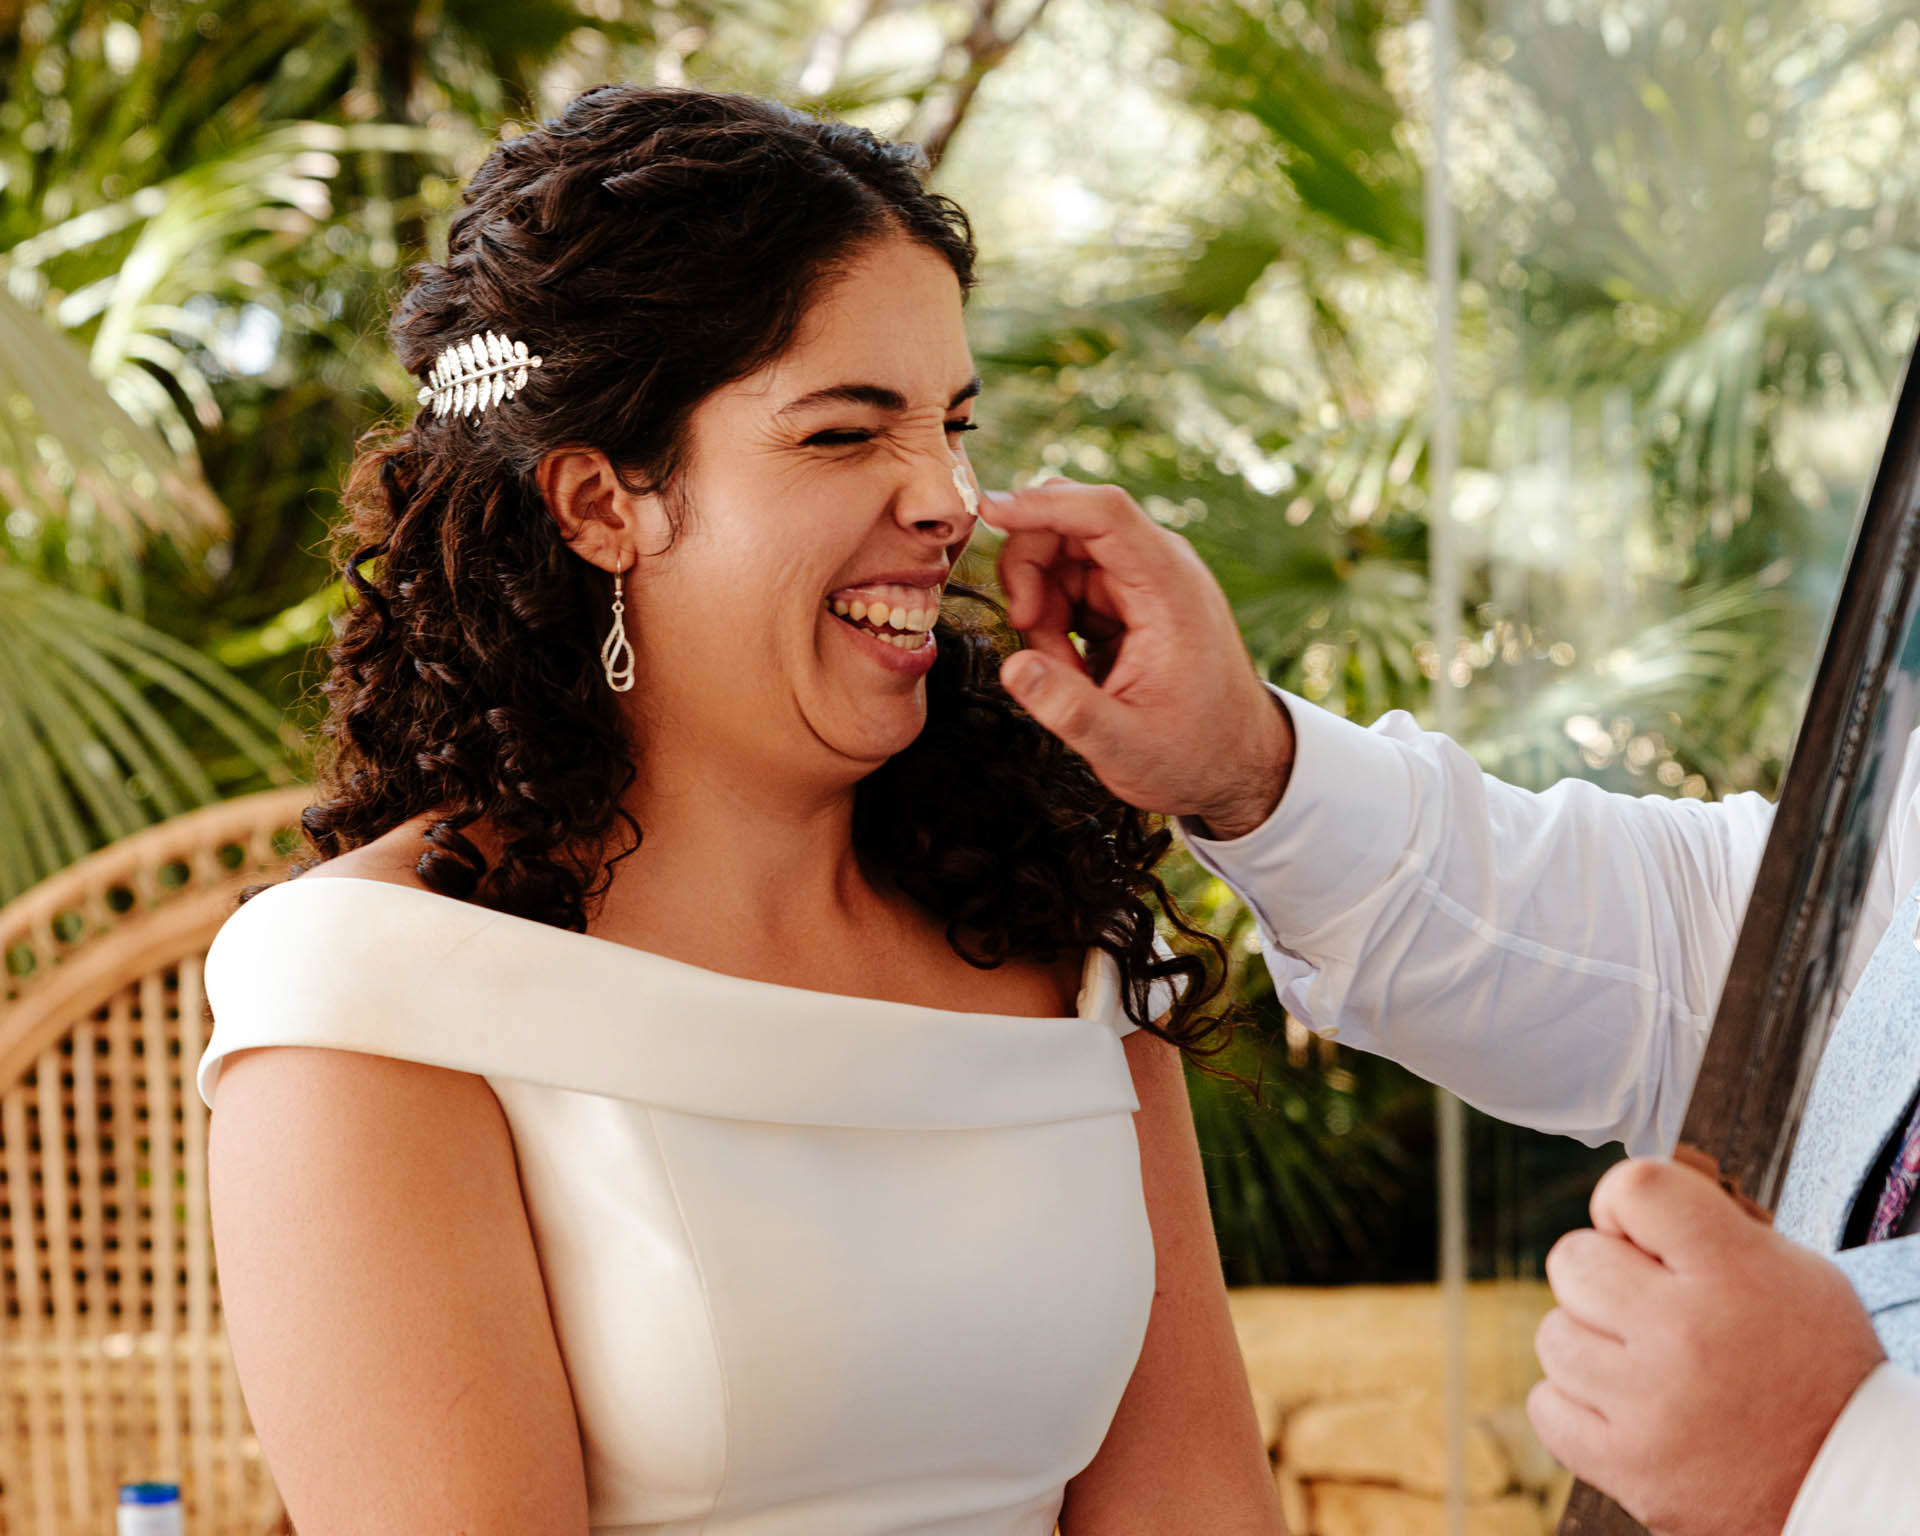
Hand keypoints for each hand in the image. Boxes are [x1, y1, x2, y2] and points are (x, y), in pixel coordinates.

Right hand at [985, 478, 1292, 836]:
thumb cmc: (1194, 754)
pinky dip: (1053, 622)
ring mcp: (1143, 581)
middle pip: (1071, 523)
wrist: (1236, 764)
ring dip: (1041, 607)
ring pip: (1061, 556)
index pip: (1105, 514)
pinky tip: (1073, 669)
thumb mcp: (1125, 747)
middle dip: (1030, 568)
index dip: (1044, 504)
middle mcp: (1160, 568)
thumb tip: (1013, 667)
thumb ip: (1068, 708)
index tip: (990, 512)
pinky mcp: (1128, 598)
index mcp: (1170, 589)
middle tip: (1026, 627)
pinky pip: (1069, 585)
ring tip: (1065, 671)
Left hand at [1528, 1156, 1884, 1535]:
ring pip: (1554, 1334)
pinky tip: (1625, 1407)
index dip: (1622, 1202)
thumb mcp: (1793, 1274)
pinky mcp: (1629, 1467)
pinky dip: (1576, 1405)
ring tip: (1644, 1364)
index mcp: (1734, 1274)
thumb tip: (1621, 1203)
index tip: (1639, 1232)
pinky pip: (1547, 1406)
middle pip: (1572, 1259)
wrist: (1853, 1481)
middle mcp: (1685, 1334)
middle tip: (1644, 1305)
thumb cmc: (1816, 1367)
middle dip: (1601, 1275)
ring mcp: (1650, 1405)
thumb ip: (1707, 1228)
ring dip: (1590, 1343)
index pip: (1634, 1188)